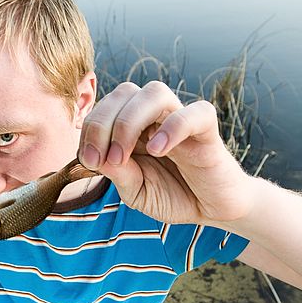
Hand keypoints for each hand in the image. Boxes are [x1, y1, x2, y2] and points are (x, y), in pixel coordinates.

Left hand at [78, 81, 254, 225]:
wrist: (212, 210)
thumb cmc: (174, 195)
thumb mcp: (137, 192)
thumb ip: (118, 174)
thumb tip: (96, 157)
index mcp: (135, 127)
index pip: (106, 107)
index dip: (90, 129)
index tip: (88, 161)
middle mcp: (156, 118)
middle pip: (125, 92)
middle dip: (103, 123)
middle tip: (100, 159)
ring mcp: (182, 120)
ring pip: (155, 92)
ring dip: (129, 121)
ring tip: (122, 156)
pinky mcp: (208, 132)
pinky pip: (196, 113)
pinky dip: (173, 127)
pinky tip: (158, 150)